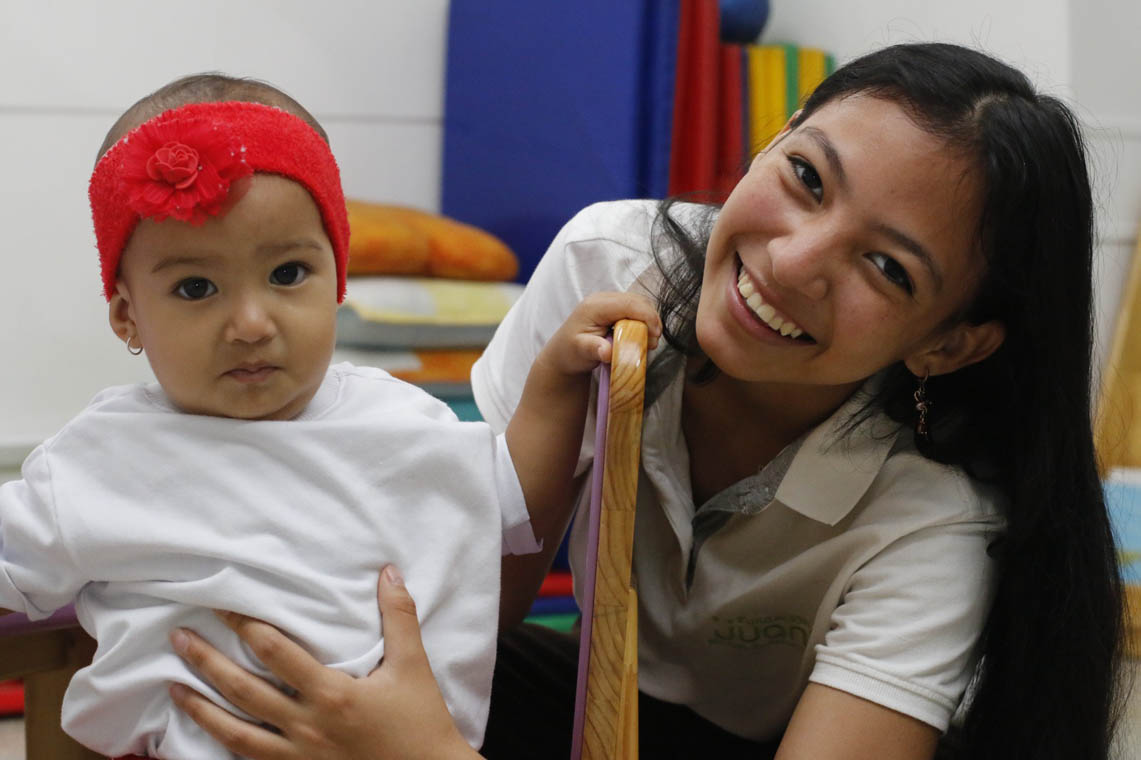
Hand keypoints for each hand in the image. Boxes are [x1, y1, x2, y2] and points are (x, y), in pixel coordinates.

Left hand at [169, 565, 479, 759]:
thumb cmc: (420, 721)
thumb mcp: (413, 665)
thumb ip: (399, 616)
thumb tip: (388, 572)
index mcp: (332, 694)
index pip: (275, 651)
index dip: (244, 625)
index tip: (221, 605)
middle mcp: (306, 726)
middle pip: (242, 689)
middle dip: (206, 662)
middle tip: (178, 637)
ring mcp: (297, 756)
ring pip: (235, 732)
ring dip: (201, 707)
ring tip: (173, 686)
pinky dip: (222, 745)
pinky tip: (207, 732)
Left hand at [538, 291, 661, 374]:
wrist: (562, 353)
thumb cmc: (570, 353)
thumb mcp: (580, 353)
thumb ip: (594, 350)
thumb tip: (608, 352)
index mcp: (595, 307)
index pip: (628, 304)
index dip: (646, 316)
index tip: (655, 335)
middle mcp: (602, 299)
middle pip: (637, 300)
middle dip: (650, 319)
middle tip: (653, 341)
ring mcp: (608, 301)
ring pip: (638, 303)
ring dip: (648, 320)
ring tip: (650, 340)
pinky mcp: (613, 307)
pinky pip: (635, 308)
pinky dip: (643, 320)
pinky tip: (642, 335)